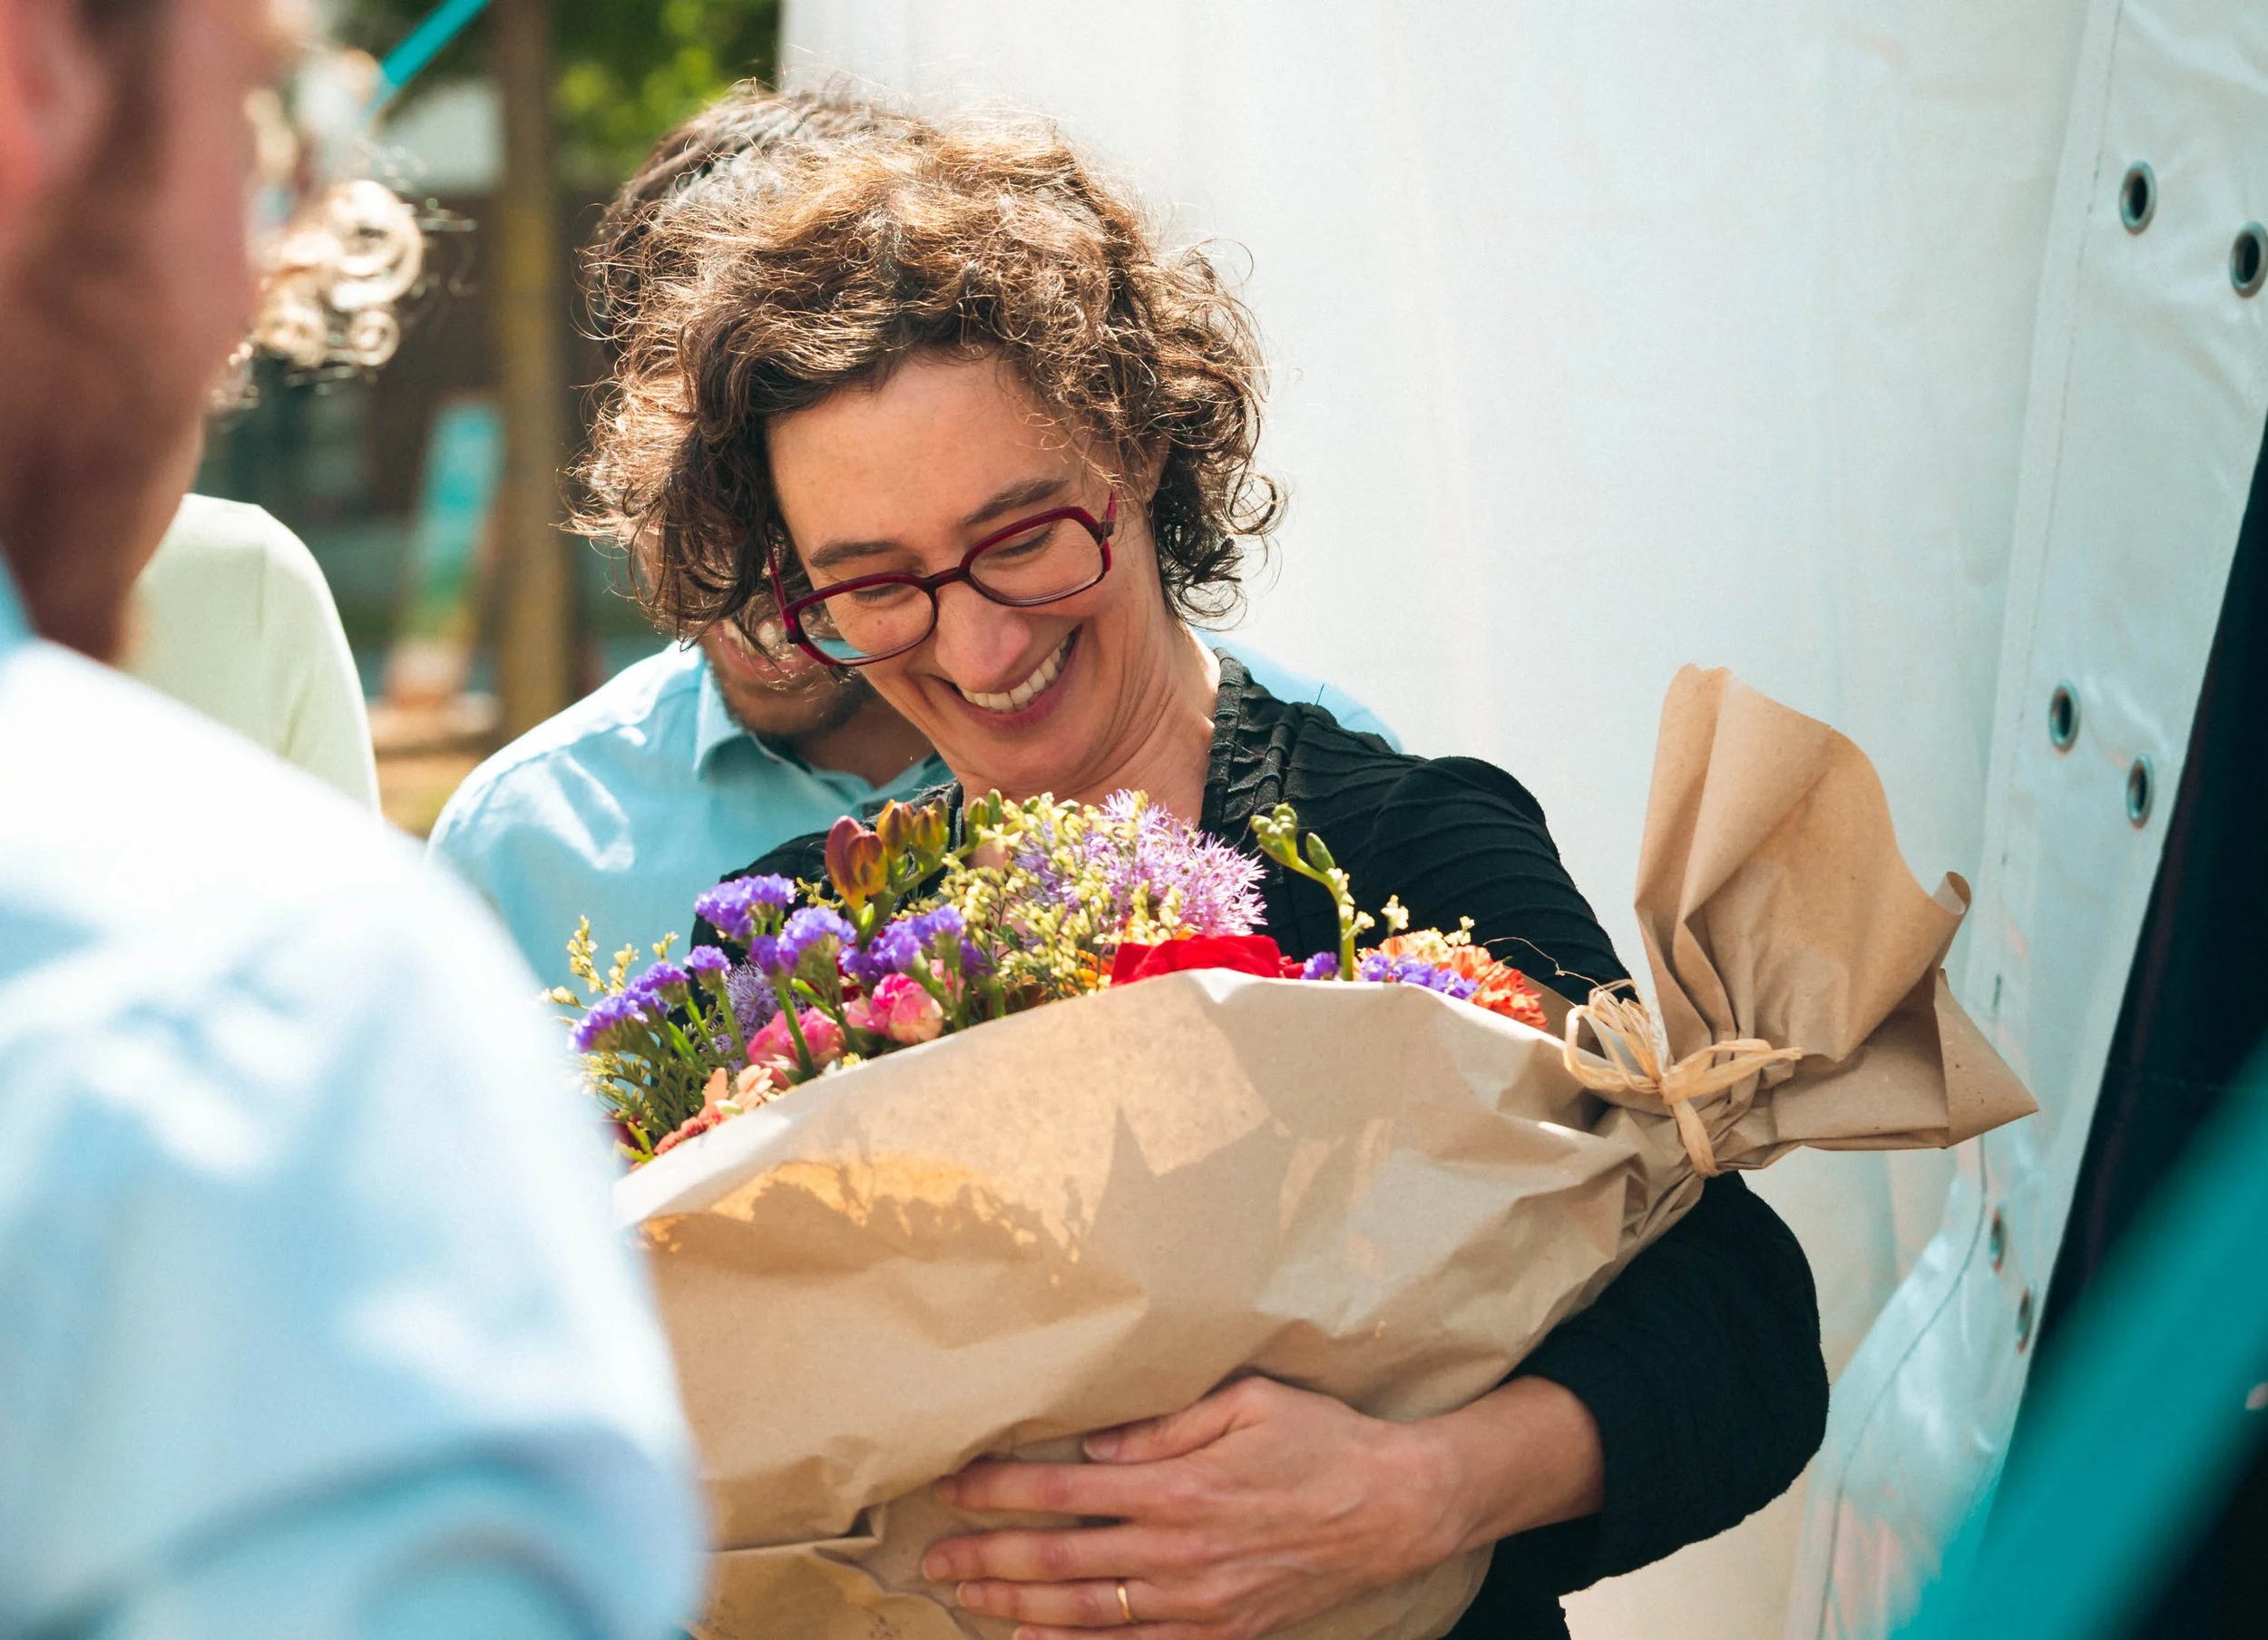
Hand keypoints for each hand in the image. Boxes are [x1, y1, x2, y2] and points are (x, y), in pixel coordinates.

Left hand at [921, 1376, 1469, 1639]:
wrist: (1397, 1507)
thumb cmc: (1322, 1440)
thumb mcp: (1248, 1401)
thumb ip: (1163, 1425)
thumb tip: (1092, 1447)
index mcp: (1178, 1486)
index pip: (1062, 1491)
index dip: (999, 1490)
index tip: (953, 1484)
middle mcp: (1178, 1551)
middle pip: (1059, 1560)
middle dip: (987, 1558)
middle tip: (933, 1558)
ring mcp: (1199, 1602)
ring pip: (1085, 1613)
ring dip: (1015, 1608)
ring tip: (965, 1598)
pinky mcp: (1223, 1632)